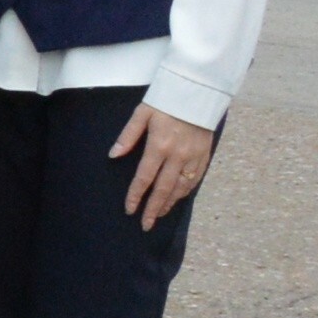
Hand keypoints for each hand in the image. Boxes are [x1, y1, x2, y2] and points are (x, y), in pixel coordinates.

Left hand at [112, 100, 218, 227]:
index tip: (130, 209)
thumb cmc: (167, 100)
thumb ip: (128, 136)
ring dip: (169, 203)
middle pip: (163, 189)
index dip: (136, 196)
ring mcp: (193, 157)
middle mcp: (178, 156)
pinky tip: (177, 198)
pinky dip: (185, 192)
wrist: (199, 92)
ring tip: (158, 214)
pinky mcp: (204, 155)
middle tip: (145, 224)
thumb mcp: (142, 114)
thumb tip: (113, 155)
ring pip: (181, 188)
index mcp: (159, 146)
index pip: (145, 178)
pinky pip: (195, 180)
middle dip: (153, 209)